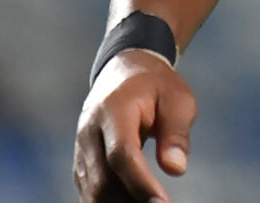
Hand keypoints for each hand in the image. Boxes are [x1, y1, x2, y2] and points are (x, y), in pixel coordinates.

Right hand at [72, 51, 195, 202]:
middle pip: (102, 180)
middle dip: (130, 201)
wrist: (125, 71)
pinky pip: (91, 192)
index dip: (140, 183)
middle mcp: (89, 131)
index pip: (121, 154)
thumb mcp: (178, 99)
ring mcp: (81, 149)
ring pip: (93, 192)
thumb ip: (176, 133)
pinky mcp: (82, 163)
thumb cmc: (157, 86)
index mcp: (113, 109)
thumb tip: (176, 169)